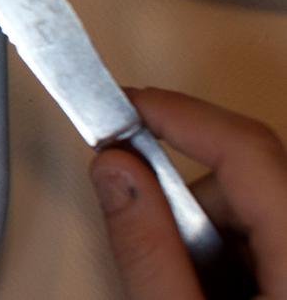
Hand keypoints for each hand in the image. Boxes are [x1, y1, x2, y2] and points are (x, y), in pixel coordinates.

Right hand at [91, 87, 286, 299]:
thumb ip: (148, 250)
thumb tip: (114, 170)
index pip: (245, 148)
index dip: (178, 116)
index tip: (122, 103)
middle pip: (245, 181)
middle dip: (185, 208)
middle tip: (159, 260)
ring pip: (254, 208)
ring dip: (209, 240)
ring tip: (197, 294)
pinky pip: (269, 233)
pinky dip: (234, 256)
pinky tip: (220, 296)